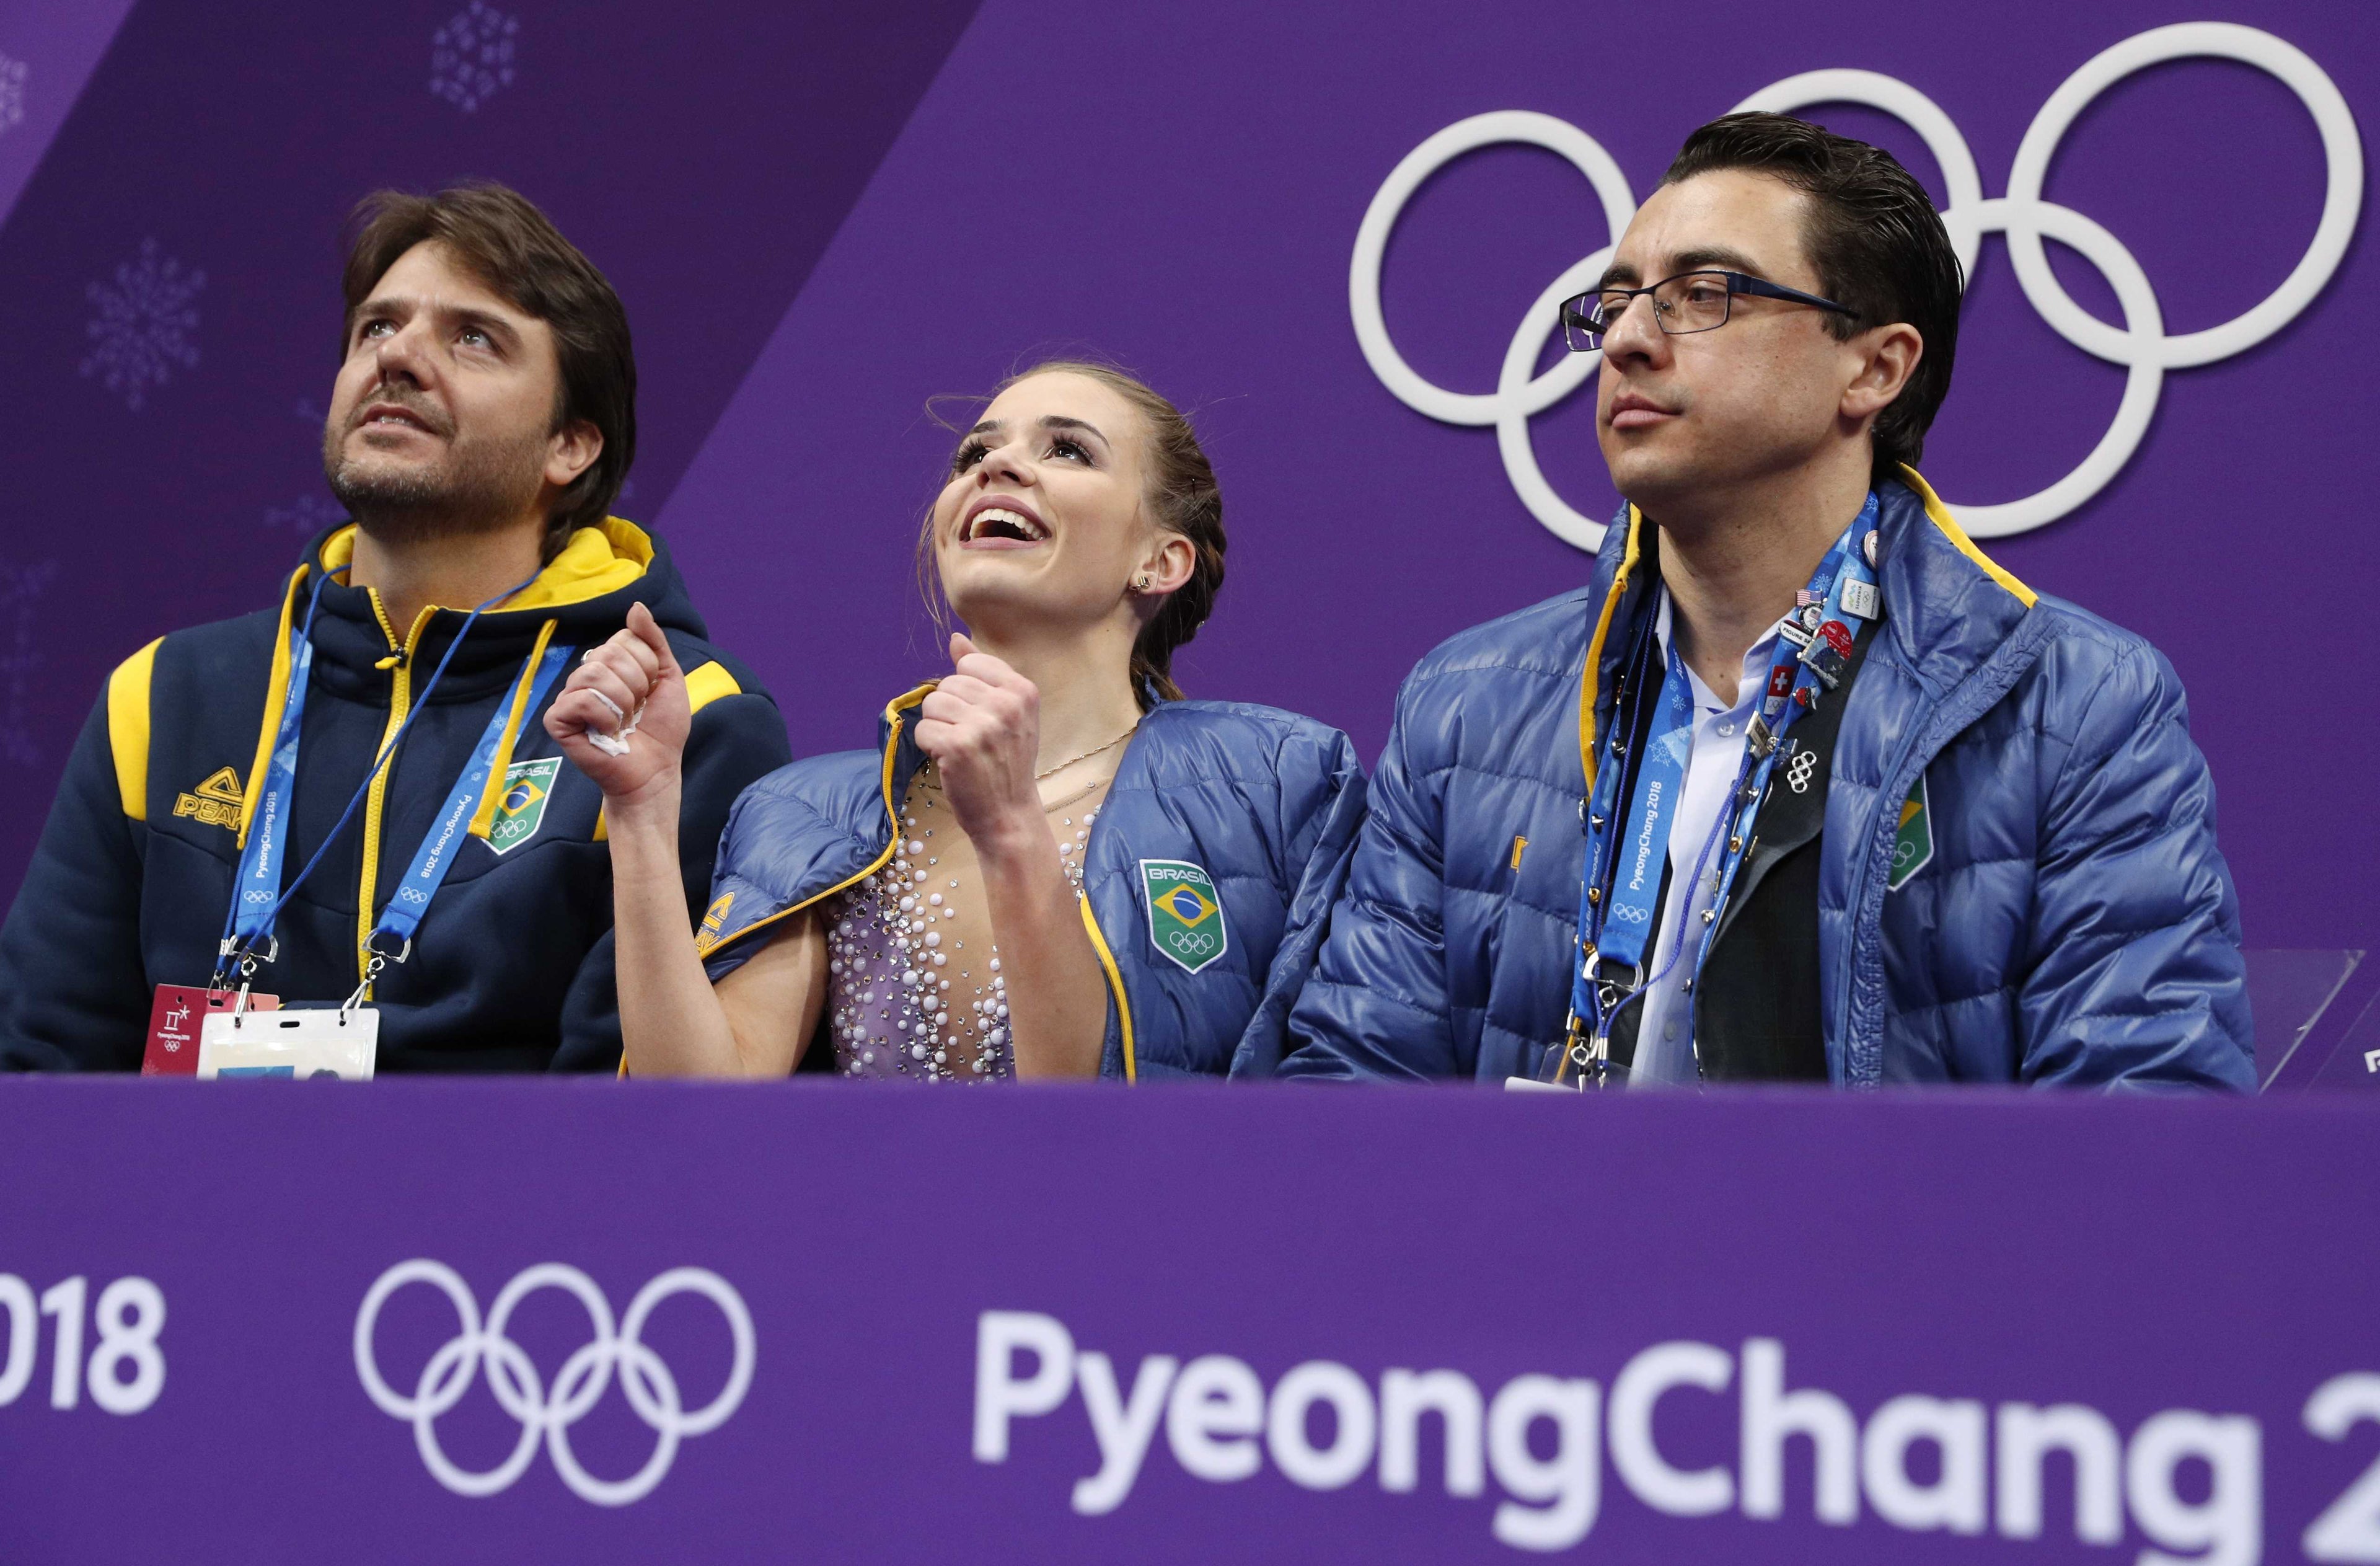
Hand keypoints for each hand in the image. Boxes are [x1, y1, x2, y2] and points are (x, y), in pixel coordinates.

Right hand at [544, 601, 690, 806]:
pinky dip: (603, 717)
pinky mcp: (558, 720)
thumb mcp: (668, 677)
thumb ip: (653, 641)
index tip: (650, 691)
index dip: (647, 666)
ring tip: (623, 722)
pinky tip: (607, 732)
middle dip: (636, 685)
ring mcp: (569, 696)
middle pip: (608, 654)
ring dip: (622, 702)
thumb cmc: (661, 728)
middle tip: (637, 710)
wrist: (656, 769)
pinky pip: (579, 699)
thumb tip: (635, 607)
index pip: (625, 638)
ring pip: (594, 674)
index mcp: (610, 662)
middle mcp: (586, 675)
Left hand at [913, 633, 1042, 858]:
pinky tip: (950, 761)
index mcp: (1023, 691)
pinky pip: (922, 730)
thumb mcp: (1008, 714)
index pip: (970, 664)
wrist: (1008, 815)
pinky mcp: (956, 747)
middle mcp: (1006, 704)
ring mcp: (982, 726)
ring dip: (937, 728)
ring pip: (932, 704)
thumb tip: (956, 638)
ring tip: (959, 749)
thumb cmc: (1007, 763)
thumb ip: (983, 673)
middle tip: (971, 739)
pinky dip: (928, 747)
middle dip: (949, 711)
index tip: (981, 717)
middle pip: (947, 684)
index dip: (966, 691)